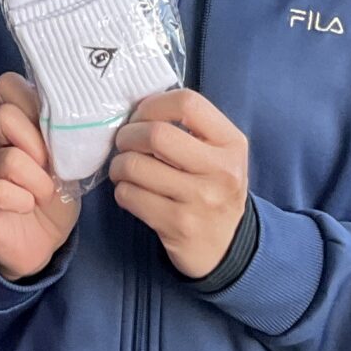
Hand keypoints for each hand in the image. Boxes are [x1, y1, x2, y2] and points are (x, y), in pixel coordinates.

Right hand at [0, 73, 81, 281]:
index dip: (33, 102)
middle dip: (38, 145)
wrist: (40, 244)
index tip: (54, 129)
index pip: (7, 85)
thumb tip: (77, 118)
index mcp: (7, 124)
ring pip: (8, 159)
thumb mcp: (66, 162)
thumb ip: (63, 137)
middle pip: (5, 117)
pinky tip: (26, 206)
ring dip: (38, 181)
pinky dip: (22, 200)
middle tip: (51, 168)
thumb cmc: (53, 197)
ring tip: (44, 193)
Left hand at [110, 89, 249, 280]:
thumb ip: (189, 128)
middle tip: (124, 144)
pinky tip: (132, 192)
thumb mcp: (218, 154)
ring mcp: (200, 200)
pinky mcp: (177, 225)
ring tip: (124, 169)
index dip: (153, 104)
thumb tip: (138, 106)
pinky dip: (122, 191)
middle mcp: (221, 170)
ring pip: (134, 165)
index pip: (187, 103)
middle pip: (156, 134)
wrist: (227, 248)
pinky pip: (129, 195)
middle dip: (127, 135)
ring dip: (118, 165)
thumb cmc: (213, 189)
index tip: (141, 116)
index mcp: (232, 143)